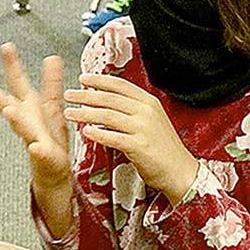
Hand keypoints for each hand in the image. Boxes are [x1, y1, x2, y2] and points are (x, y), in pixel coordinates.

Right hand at [0, 43, 73, 228]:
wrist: (53, 169)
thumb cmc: (49, 136)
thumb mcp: (53, 106)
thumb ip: (51, 82)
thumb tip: (52, 57)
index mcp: (29, 107)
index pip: (18, 82)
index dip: (12, 65)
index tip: (6, 47)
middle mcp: (27, 121)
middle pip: (9, 106)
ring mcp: (33, 138)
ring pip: (21, 128)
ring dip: (14, 120)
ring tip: (8, 111)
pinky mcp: (44, 156)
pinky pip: (40, 153)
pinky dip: (38, 150)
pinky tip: (36, 147)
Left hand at [64, 73, 197, 204]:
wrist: (180, 170)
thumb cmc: (163, 147)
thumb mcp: (150, 120)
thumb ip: (131, 109)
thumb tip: (106, 100)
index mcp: (148, 102)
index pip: (120, 85)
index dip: (99, 80)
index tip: (83, 79)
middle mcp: (146, 112)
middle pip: (110, 98)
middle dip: (86, 95)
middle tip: (69, 95)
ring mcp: (143, 128)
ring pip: (108, 116)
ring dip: (85, 114)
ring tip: (69, 113)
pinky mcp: (139, 146)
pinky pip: (114, 137)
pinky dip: (98, 134)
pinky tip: (86, 132)